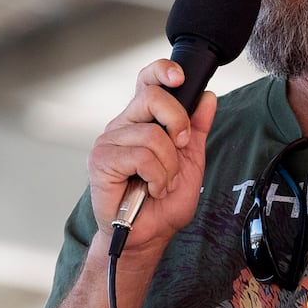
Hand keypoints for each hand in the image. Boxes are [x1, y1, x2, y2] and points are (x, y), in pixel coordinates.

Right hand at [87, 59, 215, 254]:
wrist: (148, 236)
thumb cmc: (164, 202)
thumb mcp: (191, 161)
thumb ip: (196, 129)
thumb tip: (207, 97)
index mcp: (141, 120)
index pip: (146, 81)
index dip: (162, 71)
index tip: (180, 78)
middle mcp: (122, 125)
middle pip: (151, 97)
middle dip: (177, 122)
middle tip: (180, 148)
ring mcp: (108, 142)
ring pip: (151, 134)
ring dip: (168, 165)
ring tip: (162, 183)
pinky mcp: (101, 161)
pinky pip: (140, 156)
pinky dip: (156, 176)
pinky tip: (151, 189)